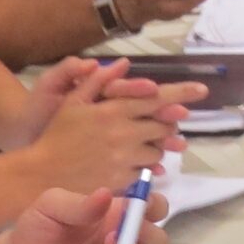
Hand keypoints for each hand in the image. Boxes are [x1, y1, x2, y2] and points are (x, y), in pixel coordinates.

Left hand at [0, 184, 170, 243]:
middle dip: (149, 233)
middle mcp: (121, 240)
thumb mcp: (49, 207)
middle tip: (126, 230)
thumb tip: (107, 194)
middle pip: (156, 238)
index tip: (146, 205)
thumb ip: (78, 203)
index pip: (150, 207)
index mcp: (114, 214)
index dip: (155, 205)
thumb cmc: (34, 232)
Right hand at [19, 61, 192, 197]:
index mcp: (113, 109)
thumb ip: (100, 81)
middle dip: (167, 124)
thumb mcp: (73, 101)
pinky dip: (145, 167)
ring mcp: (124, 157)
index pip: (156, 98)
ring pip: (157, 151)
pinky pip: (145, 171)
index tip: (203, 90)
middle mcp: (124, 132)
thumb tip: (124, 63)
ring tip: (142, 145)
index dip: (182, 93)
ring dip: (156, 147)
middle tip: (166, 125)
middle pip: (163, 125)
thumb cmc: (56, 135)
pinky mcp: (123, 179)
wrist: (40, 174)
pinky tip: (134, 163)